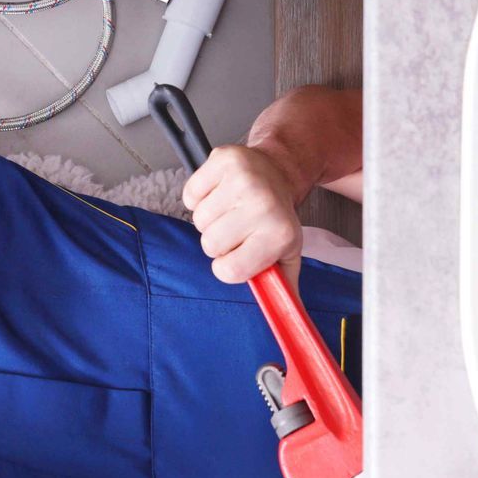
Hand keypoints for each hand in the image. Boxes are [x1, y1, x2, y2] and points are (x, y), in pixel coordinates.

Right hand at [180, 144, 304, 285]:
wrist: (279, 170)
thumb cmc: (276, 217)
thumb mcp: (287, 254)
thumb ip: (282, 287)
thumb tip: (282, 318)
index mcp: (279, 233)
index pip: (229, 270)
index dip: (230, 265)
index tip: (242, 251)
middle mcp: (262, 204)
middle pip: (210, 245)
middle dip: (220, 240)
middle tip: (239, 227)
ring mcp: (242, 179)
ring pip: (198, 220)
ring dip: (210, 217)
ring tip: (231, 208)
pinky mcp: (222, 159)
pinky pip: (190, 193)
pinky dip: (200, 195)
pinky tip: (220, 192)